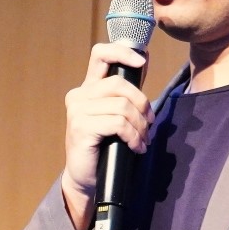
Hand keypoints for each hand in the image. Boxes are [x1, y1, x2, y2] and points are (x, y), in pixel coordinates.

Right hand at [60, 43, 153, 229]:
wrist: (86, 178)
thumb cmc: (105, 145)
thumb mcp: (116, 113)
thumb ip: (126, 90)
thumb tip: (144, 59)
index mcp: (88, 87)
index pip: (100, 53)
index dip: (122, 51)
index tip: (141, 62)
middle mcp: (79, 96)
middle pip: (120, 84)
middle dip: (143, 104)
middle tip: (150, 123)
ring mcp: (77, 111)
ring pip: (122, 106)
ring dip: (141, 125)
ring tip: (144, 139)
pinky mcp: (81, 128)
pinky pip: (118, 124)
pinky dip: (134, 136)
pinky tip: (136, 147)